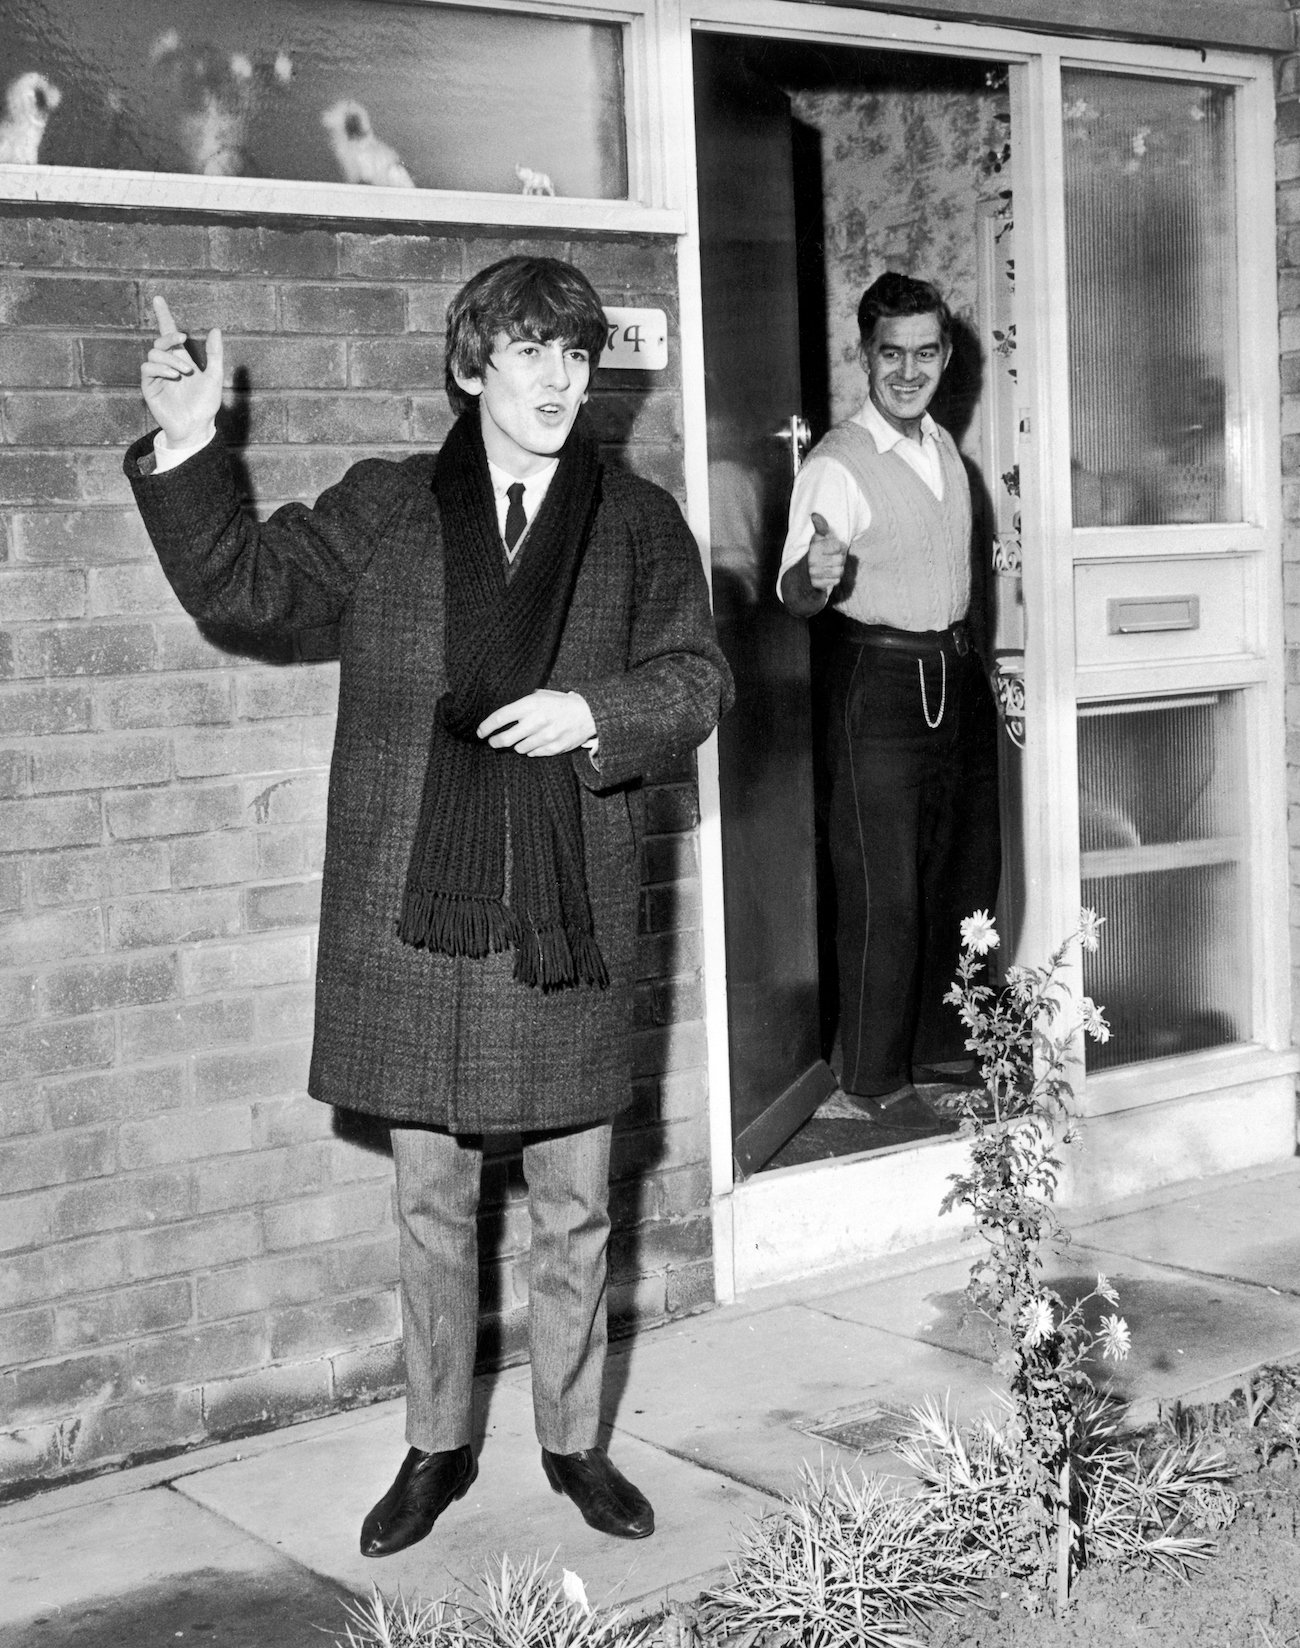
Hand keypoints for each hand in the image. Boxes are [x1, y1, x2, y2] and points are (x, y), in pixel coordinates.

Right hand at [140, 294, 223, 447]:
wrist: (196, 427)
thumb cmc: (205, 404)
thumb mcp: (214, 377)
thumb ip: (215, 354)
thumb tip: (216, 329)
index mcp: (181, 359)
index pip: (169, 333)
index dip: (164, 316)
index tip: (158, 299)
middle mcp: (167, 365)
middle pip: (160, 341)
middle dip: (169, 335)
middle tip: (183, 339)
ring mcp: (157, 375)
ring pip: (153, 354)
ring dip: (169, 358)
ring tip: (184, 372)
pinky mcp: (149, 387)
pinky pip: (147, 369)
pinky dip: (160, 368)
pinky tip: (173, 376)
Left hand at [477, 690, 595, 756]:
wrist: (589, 713)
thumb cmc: (561, 702)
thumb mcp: (541, 695)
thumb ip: (523, 703)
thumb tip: (502, 714)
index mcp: (531, 704)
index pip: (500, 718)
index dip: (486, 727)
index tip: (480, 732)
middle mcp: (536, 721)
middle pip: (505, 739)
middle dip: (495, 742)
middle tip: (492, 741)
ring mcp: (545, 737)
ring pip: (519, 748)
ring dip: (515, 745)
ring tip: (519, 739)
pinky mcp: (554, 748)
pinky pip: (533, 753)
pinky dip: (530, 750)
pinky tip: (534, 743)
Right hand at [805, 511, 847, 591]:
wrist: (802, 572)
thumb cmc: (815, 552)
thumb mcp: (817, 538)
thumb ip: (820, 526)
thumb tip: (814, 514)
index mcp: (814, 548)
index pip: (839, 547)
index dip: (841, 546)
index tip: (836, 547)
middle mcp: (813, 561)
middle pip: (841, 560)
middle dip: (841, 558)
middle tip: (835, 557)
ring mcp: (814, 574)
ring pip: (839, 571)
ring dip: (838, 568)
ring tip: (833, 565)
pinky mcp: (817, 584)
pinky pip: (835, 581)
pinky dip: (835, 578)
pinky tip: (829, 574)